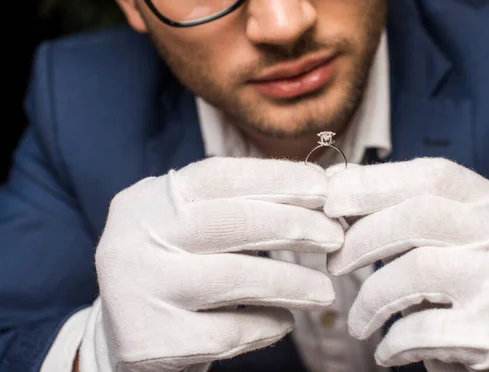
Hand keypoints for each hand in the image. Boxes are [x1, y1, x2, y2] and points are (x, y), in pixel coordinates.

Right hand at [79, 157, 343, 371]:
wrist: (126, 335)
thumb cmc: (176, 270)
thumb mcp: (194, 227)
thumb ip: (245, 205)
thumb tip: (327, 186)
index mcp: (149, 200)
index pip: (220, 175)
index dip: (278, 177)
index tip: (324, 187)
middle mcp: (135, 238)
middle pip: (232, 221)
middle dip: (295, 227)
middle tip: (335, 238)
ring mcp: (140, 290)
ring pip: (235, 277)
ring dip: (292, 282)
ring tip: (324, 291)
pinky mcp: (151, 340)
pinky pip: (230, 330)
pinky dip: (267, 326)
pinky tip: (283, 322)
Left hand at [325, 157, 488, 370]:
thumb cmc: (468, 295)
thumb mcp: (449, 244)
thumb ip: (406, 215)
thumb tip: (335, 190)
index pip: (432, 175)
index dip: (373, 182)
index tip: (331, 198)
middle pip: (419, 215)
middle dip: (362, 237)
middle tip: (333, 262)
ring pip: (417, 270)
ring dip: (371, 299)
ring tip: (359, 321)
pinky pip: (424, 329)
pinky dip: (393, 342)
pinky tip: (388, 350)